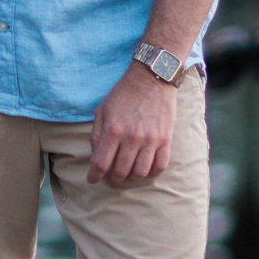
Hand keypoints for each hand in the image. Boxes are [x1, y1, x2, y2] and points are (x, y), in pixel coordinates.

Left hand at [87, 63, 177, 184]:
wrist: (152, 78)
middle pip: (120, 171)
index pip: (101, 163)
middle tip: (110, 178)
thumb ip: (97, 134)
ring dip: (131, 178)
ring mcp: (151, 140)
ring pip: (140, 173)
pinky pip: (160, 166)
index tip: (92, 180)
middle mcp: (132, 138)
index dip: (95, 176)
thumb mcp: (102, 110)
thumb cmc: (123, 93)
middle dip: (112, 179)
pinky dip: (151, 173)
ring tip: (127, 174)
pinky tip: (145, 169)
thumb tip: (95, 156)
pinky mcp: (166, 139)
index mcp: (113, 130)